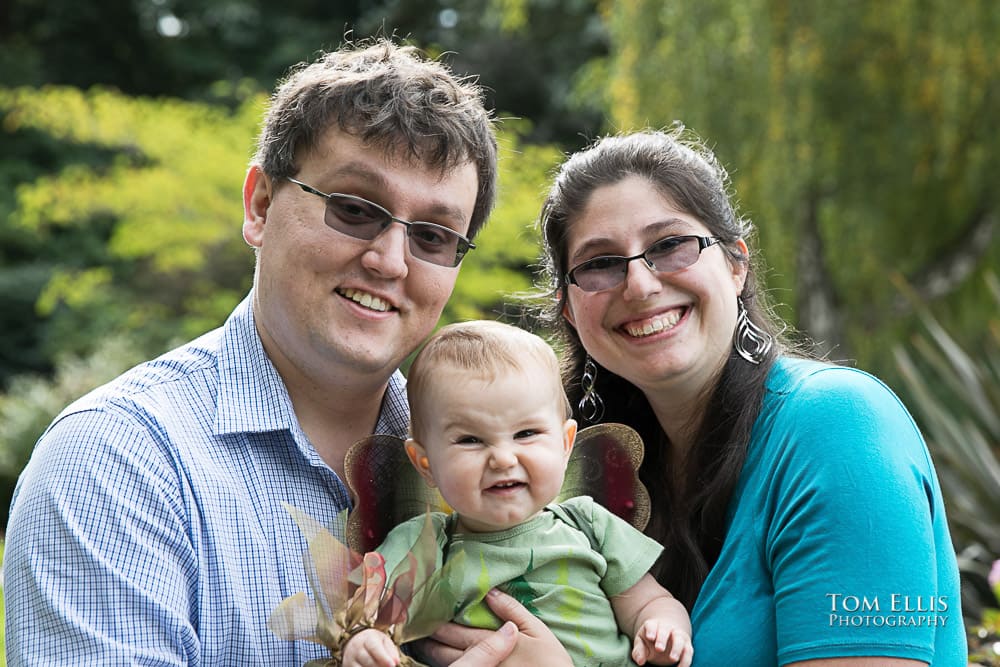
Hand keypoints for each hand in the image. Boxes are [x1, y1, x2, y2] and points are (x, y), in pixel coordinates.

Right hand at [343, 627, 400, 666]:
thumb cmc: (373, 642)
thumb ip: (391, 651)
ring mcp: (350, 660)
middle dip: (380, 666)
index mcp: (367, 638)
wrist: (354, 643)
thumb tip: (396, 662)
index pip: (374, 648)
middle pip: (368, 661)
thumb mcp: (384, 641)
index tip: (392, 665)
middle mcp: (356, 649)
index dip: (384, 657)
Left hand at [420, 589, 571, 665]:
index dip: (437, 621)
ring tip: (419, 642)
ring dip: (431, 654)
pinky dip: (446, 665)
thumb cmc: (552, 662)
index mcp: (489, 644)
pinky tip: (440, 660)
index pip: (455, 632)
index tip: (422, 609)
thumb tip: (491, 593)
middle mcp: (477, 664)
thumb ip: (514, 611)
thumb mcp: (539, 632)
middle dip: (428, 638)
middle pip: (444, 652)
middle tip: (412, 625)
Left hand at [631, 619, 692, 666]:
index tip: (650, 637)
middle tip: (659, 649)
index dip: (651, 630)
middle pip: (665, 630)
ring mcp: (678, 635)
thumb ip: (639, 650)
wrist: (665, 636)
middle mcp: (667, 628)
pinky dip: (686, 660)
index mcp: (653, 625)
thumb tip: (639, 661)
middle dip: (662, 638)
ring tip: (673, 659)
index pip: (652, 625)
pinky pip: (688, 651)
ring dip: (677, 648)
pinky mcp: (686, 645)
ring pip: (679, 639)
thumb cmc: (650, 640)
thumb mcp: (642, 643)